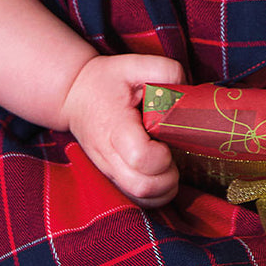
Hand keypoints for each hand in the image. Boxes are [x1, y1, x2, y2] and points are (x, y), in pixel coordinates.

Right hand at [62, 53, 185, 206]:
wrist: (75, 96)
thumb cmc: (107, 80)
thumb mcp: (135, 64)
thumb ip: (166, 72)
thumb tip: (190, 92)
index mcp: (114, 126)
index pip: (140, 157)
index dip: (162, 155)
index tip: (167, 138)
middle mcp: (109, 155)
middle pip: (142, 187)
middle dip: (168, 178)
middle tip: (173, 155)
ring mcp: (109, 171)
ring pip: (140, 200)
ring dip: (164, 190)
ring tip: (169, 166)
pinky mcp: (112, 179)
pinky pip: (136, 202)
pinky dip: (155, 196)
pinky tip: (160, 174)